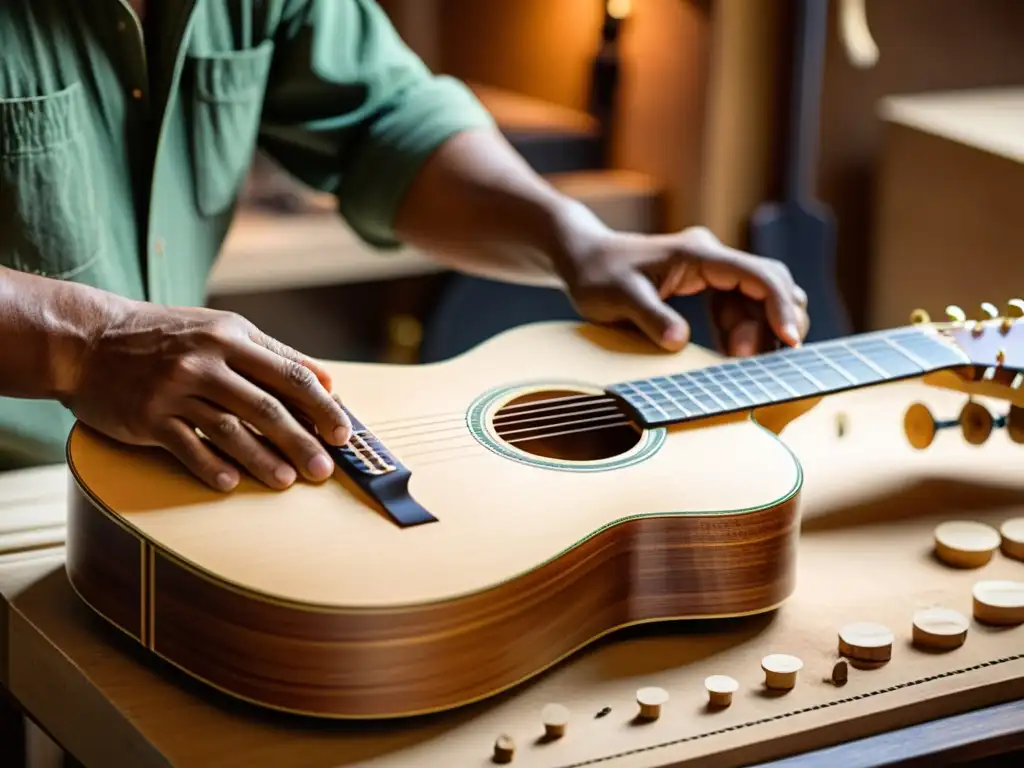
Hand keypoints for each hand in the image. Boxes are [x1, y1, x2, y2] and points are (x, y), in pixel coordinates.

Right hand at [67, 303, 351, 491]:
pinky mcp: (148, 416)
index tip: (343, 432)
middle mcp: (206, 360)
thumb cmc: (165, 336)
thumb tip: (328, 381)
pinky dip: (211, 466)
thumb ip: (274, 354)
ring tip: (288, 481)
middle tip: (325, 468)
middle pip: (266, 405)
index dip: (322, 406)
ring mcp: (175, 389)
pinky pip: (186, 446)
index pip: (290, 373)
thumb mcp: (221, 329)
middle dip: (302, 439)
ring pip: (230, 428)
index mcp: (232, 336)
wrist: (87, 339)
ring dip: (264, 458)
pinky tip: (232, 483)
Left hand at [561, 226, 809, 354]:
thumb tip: (678, 341)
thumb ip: (649, 317)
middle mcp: (711, 256)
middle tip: (752, 361)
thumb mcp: (617, 298)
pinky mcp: (707, 284)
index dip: (779, 307)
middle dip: (774, 323)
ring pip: (759, 298)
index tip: (790, 341)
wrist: (582, 257)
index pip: (758, 274)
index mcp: (697, 254)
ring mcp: (711, 269)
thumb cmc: (596, 275)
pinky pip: (741, 306)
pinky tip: (732, 355)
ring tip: (738, 362)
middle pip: (770, 284)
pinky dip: (744, 331)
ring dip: (759, 330)